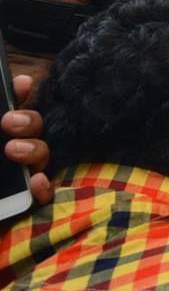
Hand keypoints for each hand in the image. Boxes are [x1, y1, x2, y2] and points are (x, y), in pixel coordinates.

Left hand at [2, 75, 53, 204]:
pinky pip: (42, 194)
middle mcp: (2, 155)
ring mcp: (13, 180)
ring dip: (35, 148)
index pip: (9, 110)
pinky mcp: (19, 206)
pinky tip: (35, 182)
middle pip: (31, 128)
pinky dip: (43, 187)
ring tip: (15, 152)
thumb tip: (11, 97)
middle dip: (28, 119)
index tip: (22, 84)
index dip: (18, 93)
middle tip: (8, 123)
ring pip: (42, 155)